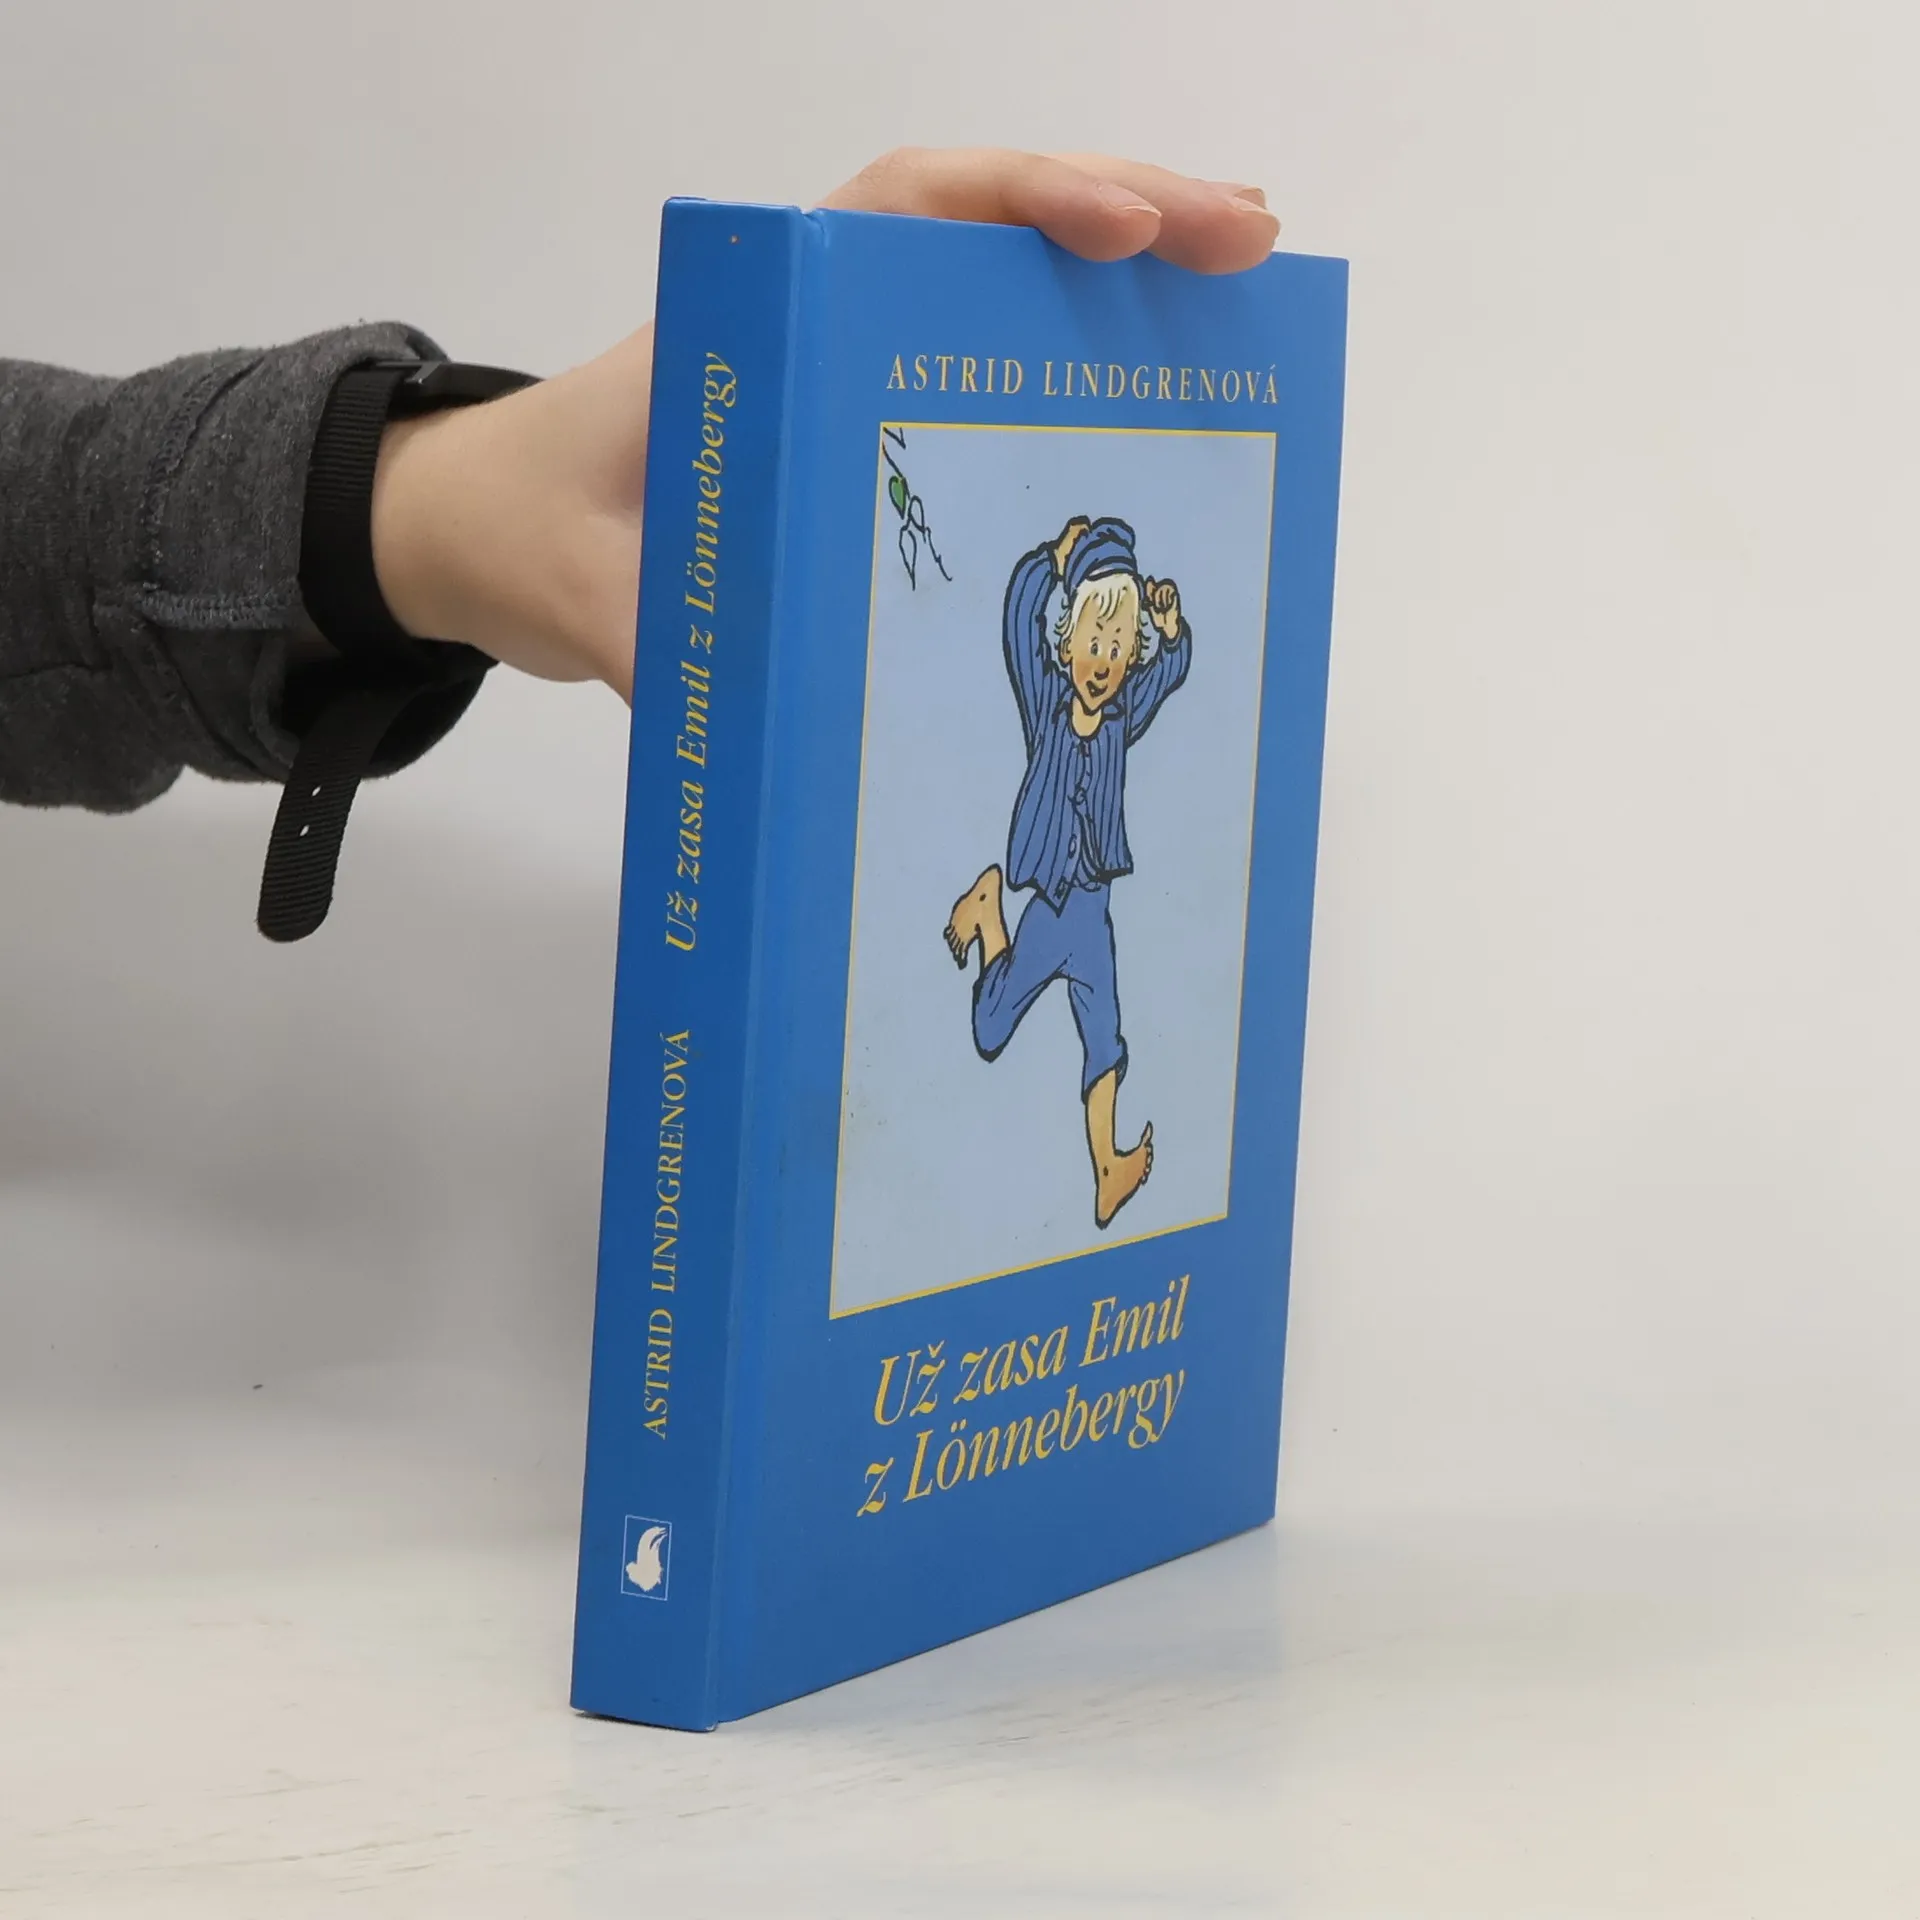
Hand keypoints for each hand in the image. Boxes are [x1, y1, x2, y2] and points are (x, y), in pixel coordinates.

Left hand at [370, 151, 1277, 701]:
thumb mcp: (585, 591)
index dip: (1021, 202)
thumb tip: (778, 714)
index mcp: (749, 320)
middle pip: (982, 229)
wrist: (474, 535)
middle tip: (1251, 241)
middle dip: (1126, 216)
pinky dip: (1070, 369)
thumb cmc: (519, 529)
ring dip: (1119, 284)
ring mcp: (841, 369)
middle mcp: (811, 320)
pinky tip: (1150, 397)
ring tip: (1241, 288)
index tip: (1124, 226)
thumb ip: (669, 644)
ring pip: (995, 289)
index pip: (900, 213)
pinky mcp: (856, 427)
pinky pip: (979, 372)